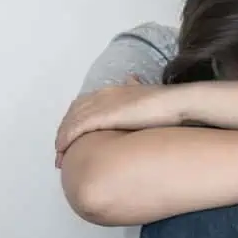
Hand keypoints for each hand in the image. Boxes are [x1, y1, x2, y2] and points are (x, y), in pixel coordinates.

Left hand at [55, 76, 175, 164]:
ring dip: (62, 139)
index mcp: (113, 91)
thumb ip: (135, 92)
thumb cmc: (168, 105)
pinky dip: (66, 140)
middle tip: (62, 152)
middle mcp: (103, 95)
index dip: (76, 122)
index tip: (73, 138)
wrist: (178, 104)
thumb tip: (131, 79)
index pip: (85, 105)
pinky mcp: (102, 116)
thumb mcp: (148, 94)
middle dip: (66, 132)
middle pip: (74, 113)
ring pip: (71, 122)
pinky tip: (62, 151)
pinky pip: (76, 129)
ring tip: (60, 158)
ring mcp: (101, 104)